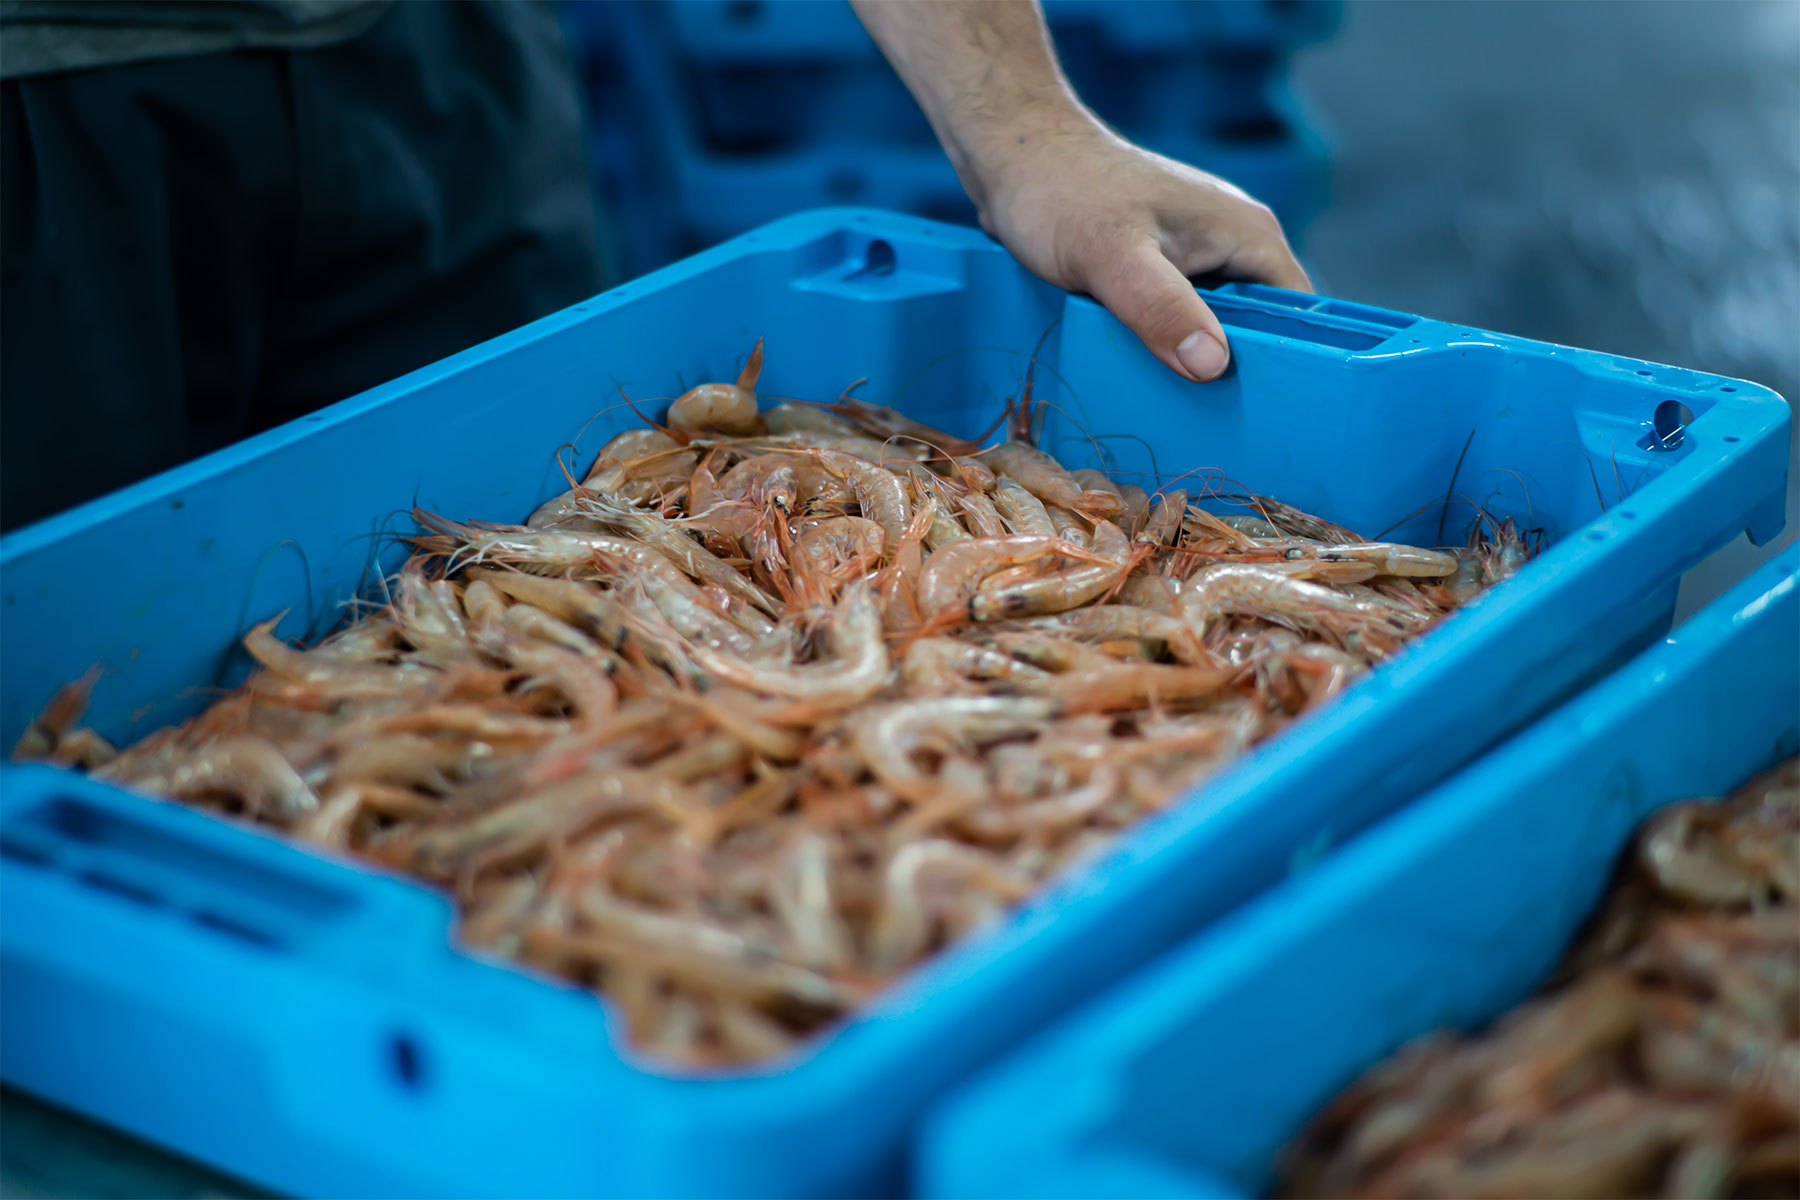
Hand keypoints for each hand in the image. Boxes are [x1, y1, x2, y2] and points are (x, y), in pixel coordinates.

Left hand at [975, 120, 1312, 381]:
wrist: (1014, 155)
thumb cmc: (1062, 193)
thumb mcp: (1114, 259)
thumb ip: (1162, 307)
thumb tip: (1212, 366)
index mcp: (1249, 234)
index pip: (1300, 315)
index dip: (1287, 363)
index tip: (1259, 412)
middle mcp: (1232, 242)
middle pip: (1259, 327)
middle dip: (1235, 371)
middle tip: (1209, 422)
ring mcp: (1194, 253)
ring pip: (1212, 325)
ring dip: (1192, 360)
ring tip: (1174, 405)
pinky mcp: (1159, 265)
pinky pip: (1176, 316)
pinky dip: (1163, 343)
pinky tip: (1141, 372)